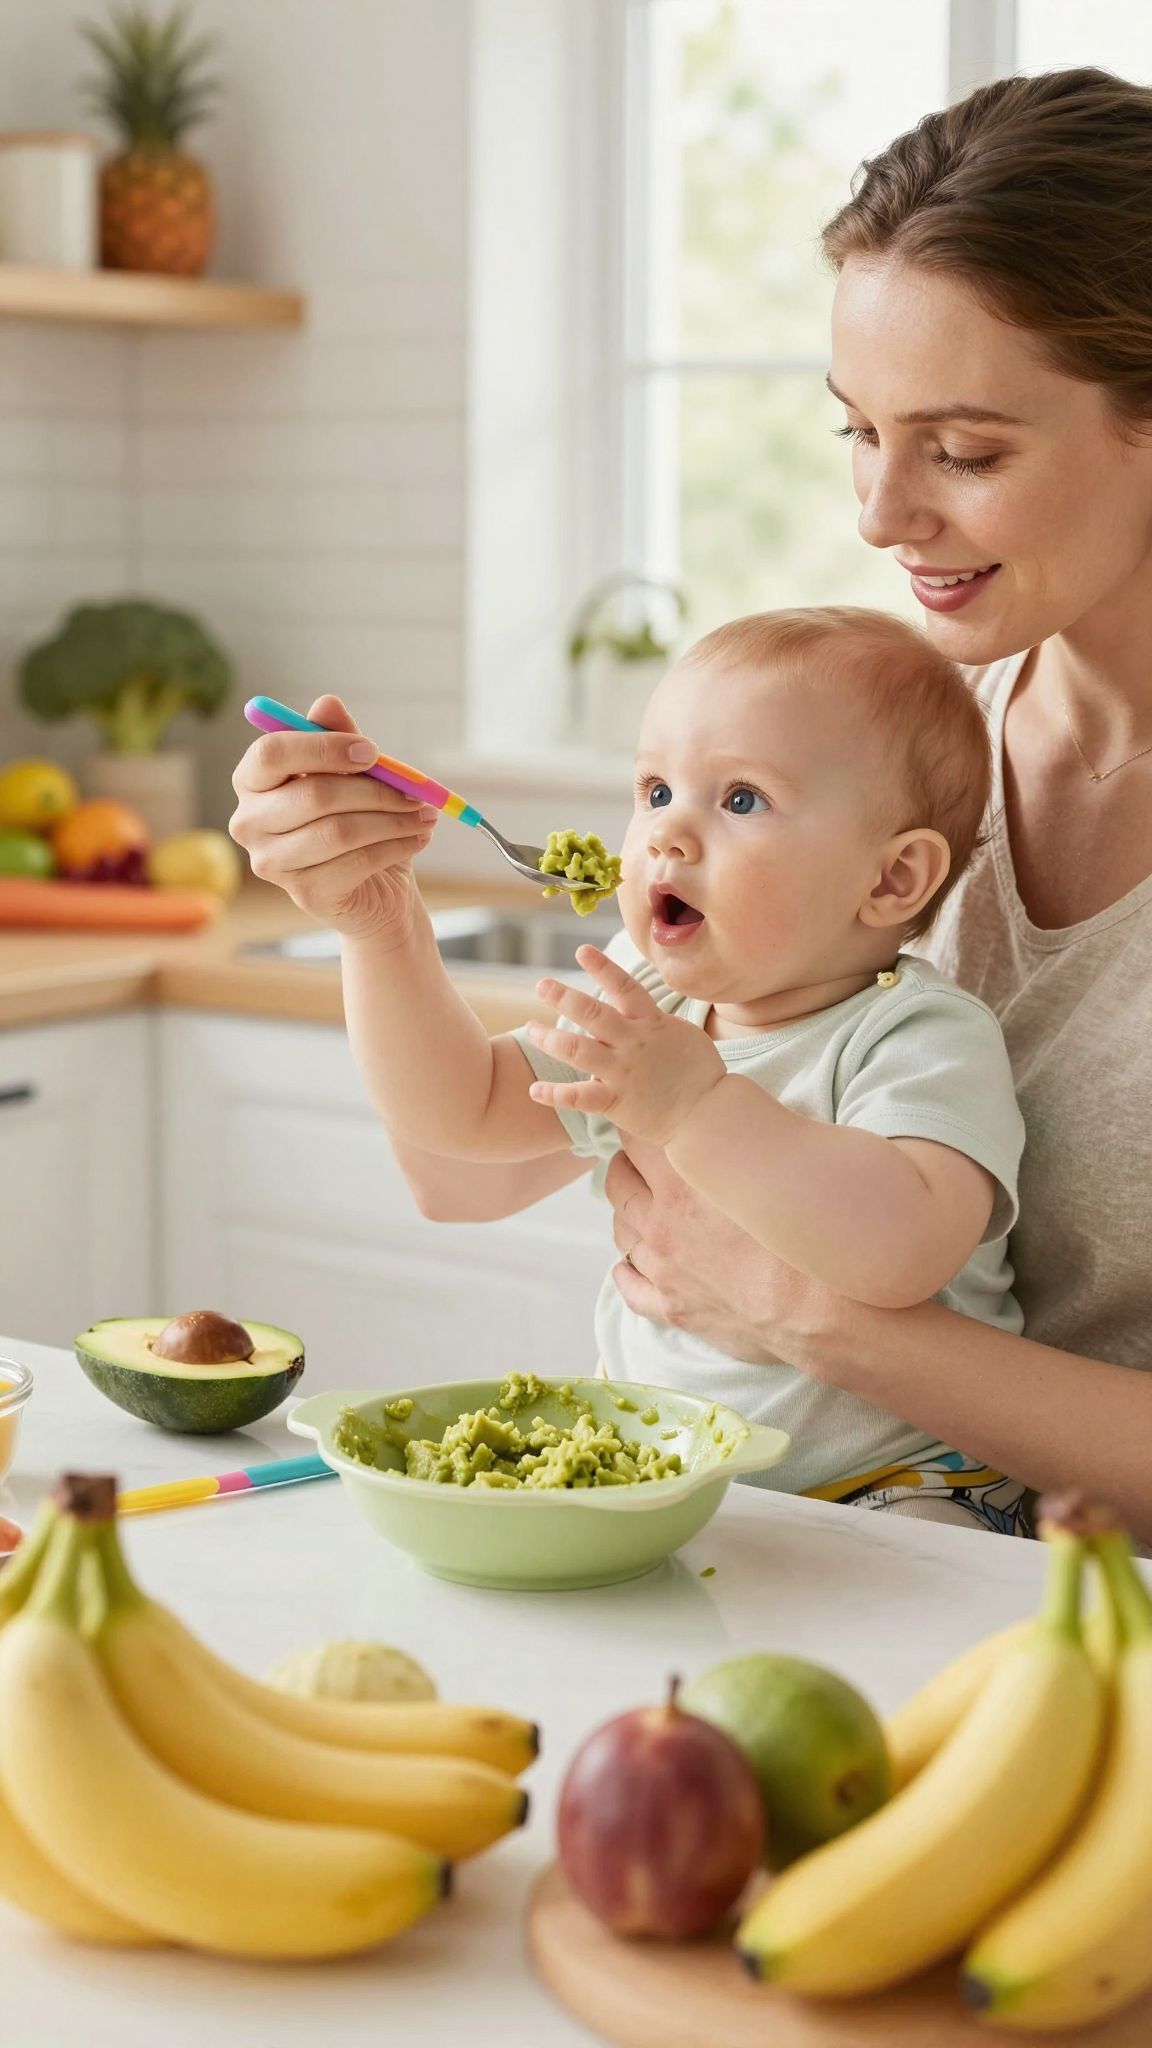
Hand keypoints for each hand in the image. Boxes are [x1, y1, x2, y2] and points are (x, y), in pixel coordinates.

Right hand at [229, 694, 438, 943]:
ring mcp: (271, 863)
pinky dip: (396, 846)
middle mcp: (248, 823)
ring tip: (424, 814)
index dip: (324, 748)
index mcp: (252, 781)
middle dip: (376, 789)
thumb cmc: (356, 820)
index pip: (272, 753)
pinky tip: (417, 838)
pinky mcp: (303, 894)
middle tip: (416, 791)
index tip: (373, 751)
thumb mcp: (352, 774)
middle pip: (314, 794)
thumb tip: (327, 703)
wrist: (374, 889)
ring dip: (393, 819)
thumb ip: (337, 738)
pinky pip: (357, 861)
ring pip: (340, 830)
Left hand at [524, 945, 725, 1144]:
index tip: (581, 951)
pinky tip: (534, 1089)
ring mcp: (623, 1072)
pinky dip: (554, 1094)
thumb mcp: (683, 1035)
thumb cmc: (700, 1073)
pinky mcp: (616, 1102)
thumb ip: (656, 1021)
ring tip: (531, 1029)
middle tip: (542, 985)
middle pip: (592, 1013)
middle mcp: (633, 1043)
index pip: (625, 987)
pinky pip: (579, 1097)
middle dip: (563, 996)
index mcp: (651, 1024)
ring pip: (577, 1050)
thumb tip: (638, 1009)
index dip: (603, 967)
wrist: (708, 1113)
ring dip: (550, 1038)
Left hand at [604, 1136, 854, 1375]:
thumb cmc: (806, 1240)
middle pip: (619, 1183)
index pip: (636, 1138)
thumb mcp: (778, 1172)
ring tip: (642, 1210)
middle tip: (640, 1163)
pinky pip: (629, 1288)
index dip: (639, 1127)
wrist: (817, 1311)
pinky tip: (632, 1267)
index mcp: (684, 1182)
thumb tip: (741, 1122)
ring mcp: (663, 1268)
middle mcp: (663, 1223)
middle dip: (626, 1167)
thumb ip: (747, 1144)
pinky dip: (627, 1273)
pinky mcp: (672, 1307)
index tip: (649, 1125)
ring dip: (628, 1216)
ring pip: (623, 1232)